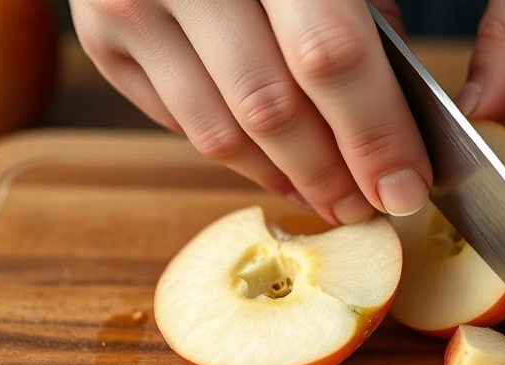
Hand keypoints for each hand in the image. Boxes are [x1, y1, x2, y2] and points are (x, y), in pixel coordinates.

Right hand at [68, 0, 432, 224]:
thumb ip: (367, 17)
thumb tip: (396, 124)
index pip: (329, 56)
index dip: (373, 134)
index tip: (404, 187)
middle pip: (271, 107)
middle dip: (330, 174)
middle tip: (367, 205)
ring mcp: (131, 4)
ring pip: (221, 132)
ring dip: (285, 179)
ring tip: (328, 197)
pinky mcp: (101, 41)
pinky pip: (182, 124)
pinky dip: (239, 158)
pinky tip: (277, 168)